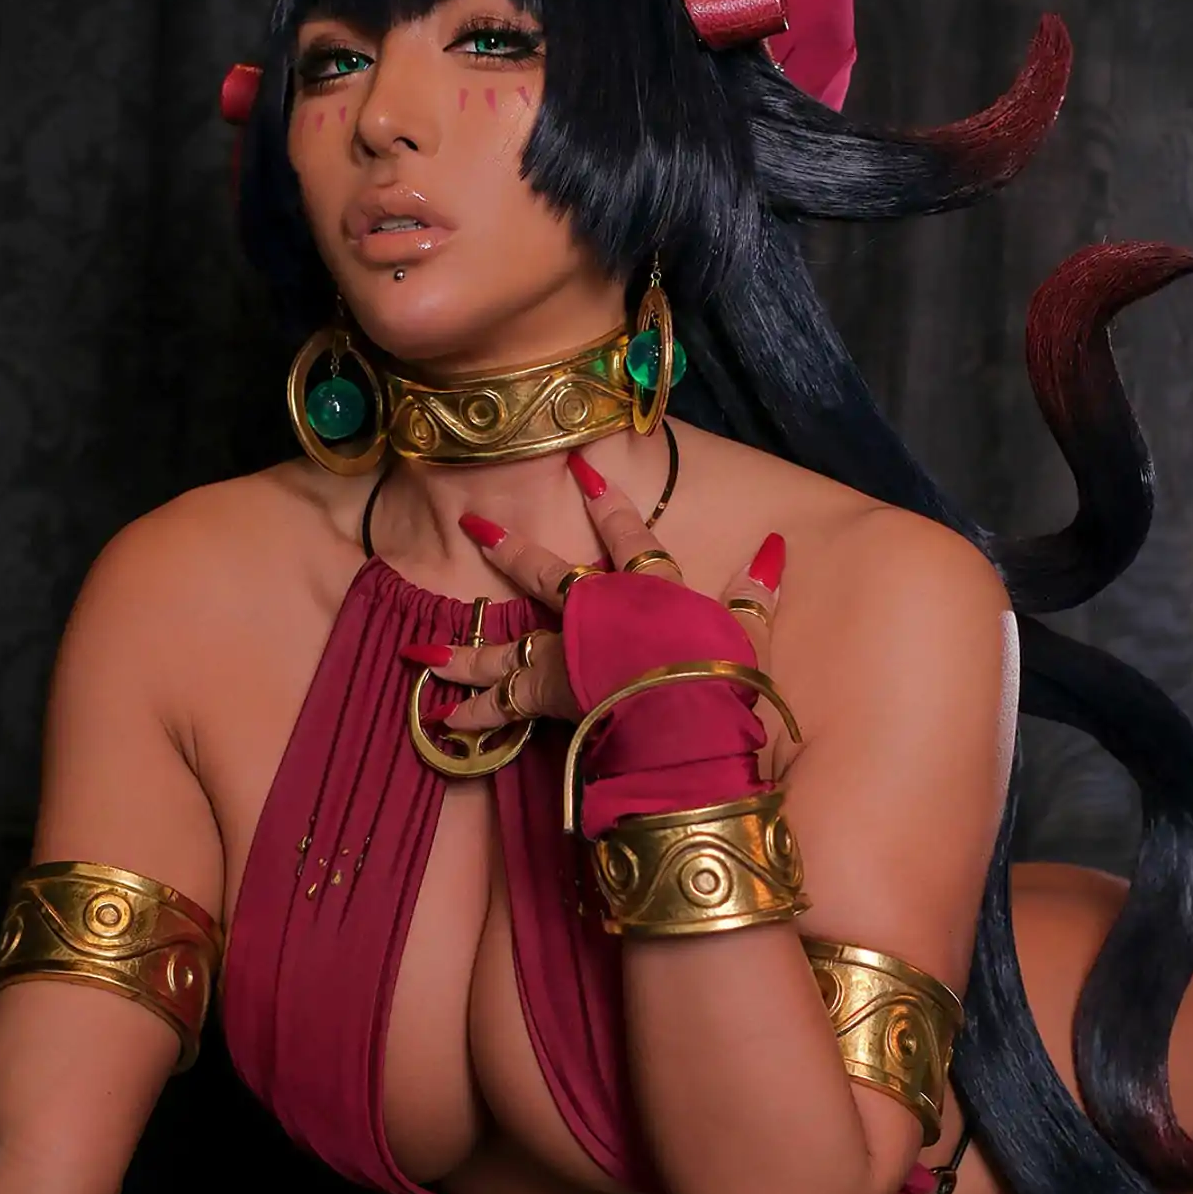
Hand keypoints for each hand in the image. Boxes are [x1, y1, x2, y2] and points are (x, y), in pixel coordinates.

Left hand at [419, 455, 783, 730]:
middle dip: (510, 552)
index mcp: (649, 592)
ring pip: (505, 648)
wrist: (682, 716)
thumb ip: (755, 596)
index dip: (608, 504)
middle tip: (472, 525)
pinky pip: (502, 707)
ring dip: (465, 650)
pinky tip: (441, 722)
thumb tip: (772, 550)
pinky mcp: (548, 697)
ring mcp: (565, 654)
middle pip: (545, 576)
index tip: (582, 472)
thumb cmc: (719, 676)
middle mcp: (596, 613)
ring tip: (421, 652)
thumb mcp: (749, 636)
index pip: (629, 537)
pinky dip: (474, 716)